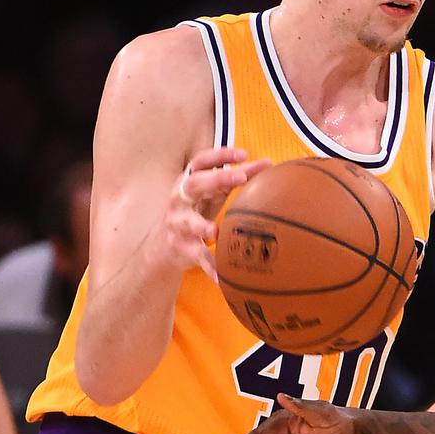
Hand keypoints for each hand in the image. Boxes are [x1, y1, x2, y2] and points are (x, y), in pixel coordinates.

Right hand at [157, 146, 270, 280]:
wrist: (166, 245)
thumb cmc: (198, 210)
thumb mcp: (214, 193)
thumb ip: (237, 179)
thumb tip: (268, 164)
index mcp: (188, 182)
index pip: (200, 162)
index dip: (219, 154)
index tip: (243, 153)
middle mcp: (178, 200)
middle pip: (193, 185)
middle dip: (216, 179)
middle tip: (240, 177)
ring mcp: (177, 224)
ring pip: (188, 222)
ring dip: (201, 226)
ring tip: (214, 231)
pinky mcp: (180, 247)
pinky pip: (197, 256)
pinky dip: (210, 267)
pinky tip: (222, 279)